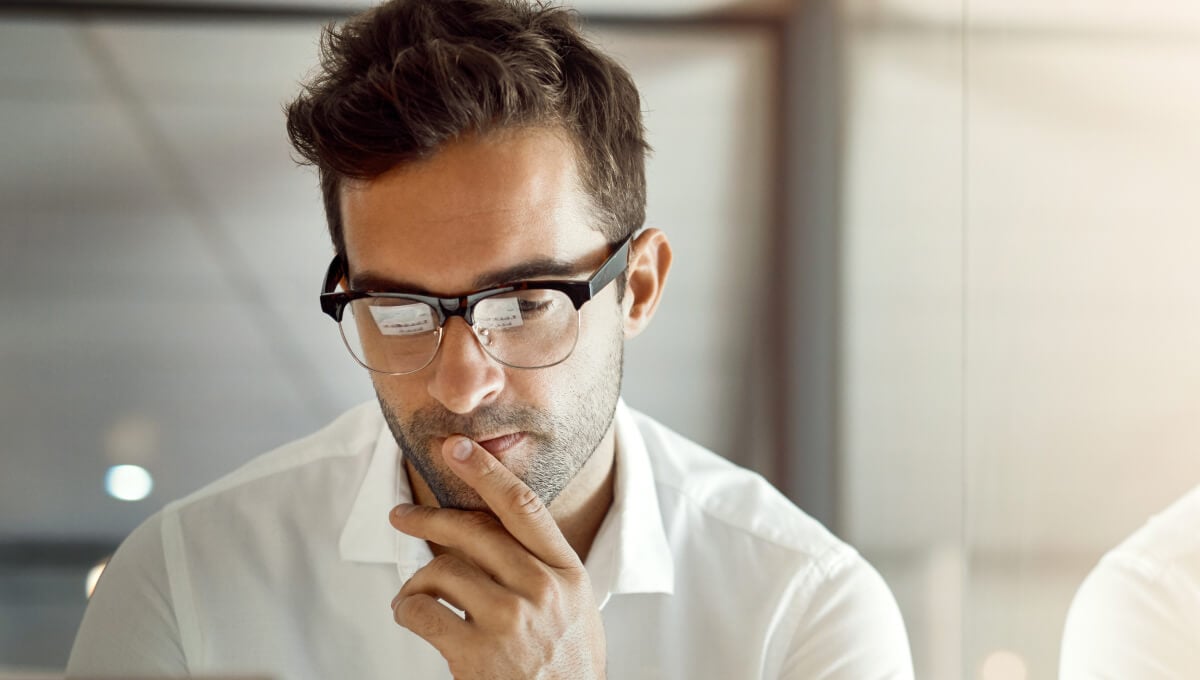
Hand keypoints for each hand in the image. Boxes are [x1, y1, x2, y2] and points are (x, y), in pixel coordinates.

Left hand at [388, 436, 605, 679]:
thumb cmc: (568, 664)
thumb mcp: (574, 605)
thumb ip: (541, 566)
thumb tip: (492, 528)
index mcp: (566, 572)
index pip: (523, 506)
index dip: (487, 471)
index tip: (459, 448)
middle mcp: (540, 589)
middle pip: (473, 531)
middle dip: (429, 517)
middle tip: (403, 516)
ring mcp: (508, 620)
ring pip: (442, 570)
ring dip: (418, 581)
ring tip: (415, 596)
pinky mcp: (476, 652)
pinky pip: (422, 610)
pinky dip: (407, 609)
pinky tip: (412, 616)